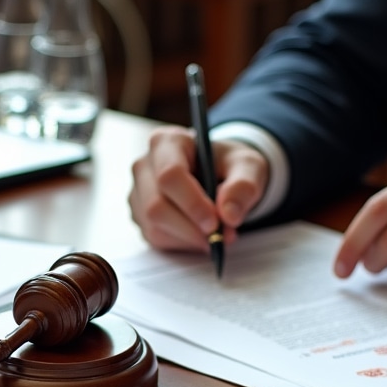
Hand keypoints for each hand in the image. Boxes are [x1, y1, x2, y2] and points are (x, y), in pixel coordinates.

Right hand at [128, 126, 268, 250]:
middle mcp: (144, 166)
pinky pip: (157, 238)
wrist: (217, 174)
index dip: (192, 203)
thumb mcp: (248, 166)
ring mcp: (138, 193)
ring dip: (189, 238)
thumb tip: (229, 215)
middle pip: (156, 206)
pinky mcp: (140, 216)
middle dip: (191, 228)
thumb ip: (244, 185)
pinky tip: (201, 235)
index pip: (169, 175)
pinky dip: (183, 243)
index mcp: (166, 142)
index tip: (215, 222)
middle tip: (220, 236)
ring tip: (217, 236)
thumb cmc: (228, 164)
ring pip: (155, 226)